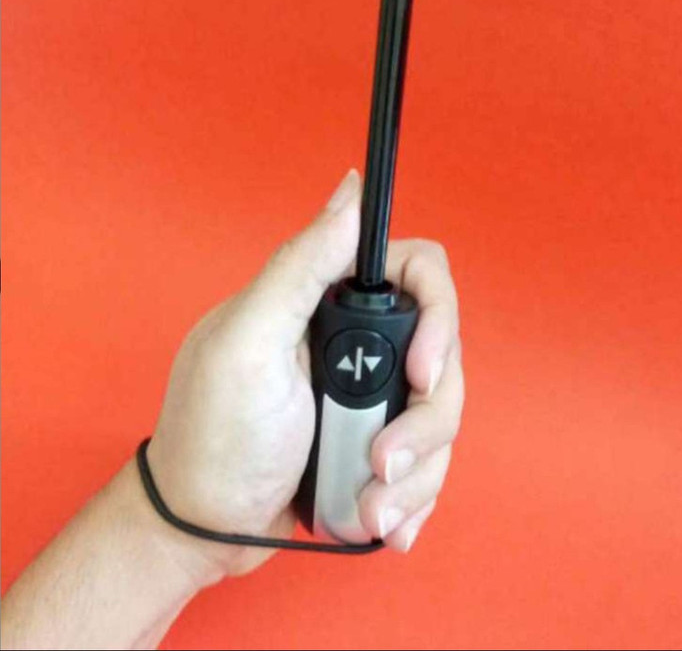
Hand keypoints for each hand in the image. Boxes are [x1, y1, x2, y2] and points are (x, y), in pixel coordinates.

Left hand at [147, 170, 463, 581]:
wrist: (205, 526)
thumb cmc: (216, 434)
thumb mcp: (249, 343)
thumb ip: (300, 264)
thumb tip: (351, 188)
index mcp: (329, 302)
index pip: (420, 275)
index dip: (437, 320)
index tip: (418, 374)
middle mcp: (357, 341)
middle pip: (442, 356)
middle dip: (426, 420)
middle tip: (383, 465)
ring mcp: (371, 395)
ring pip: (440, 415)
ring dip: (418, 473)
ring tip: (371, 509)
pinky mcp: (377, 441)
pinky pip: (428, 460)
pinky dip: (414, 496)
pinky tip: (385, 523)